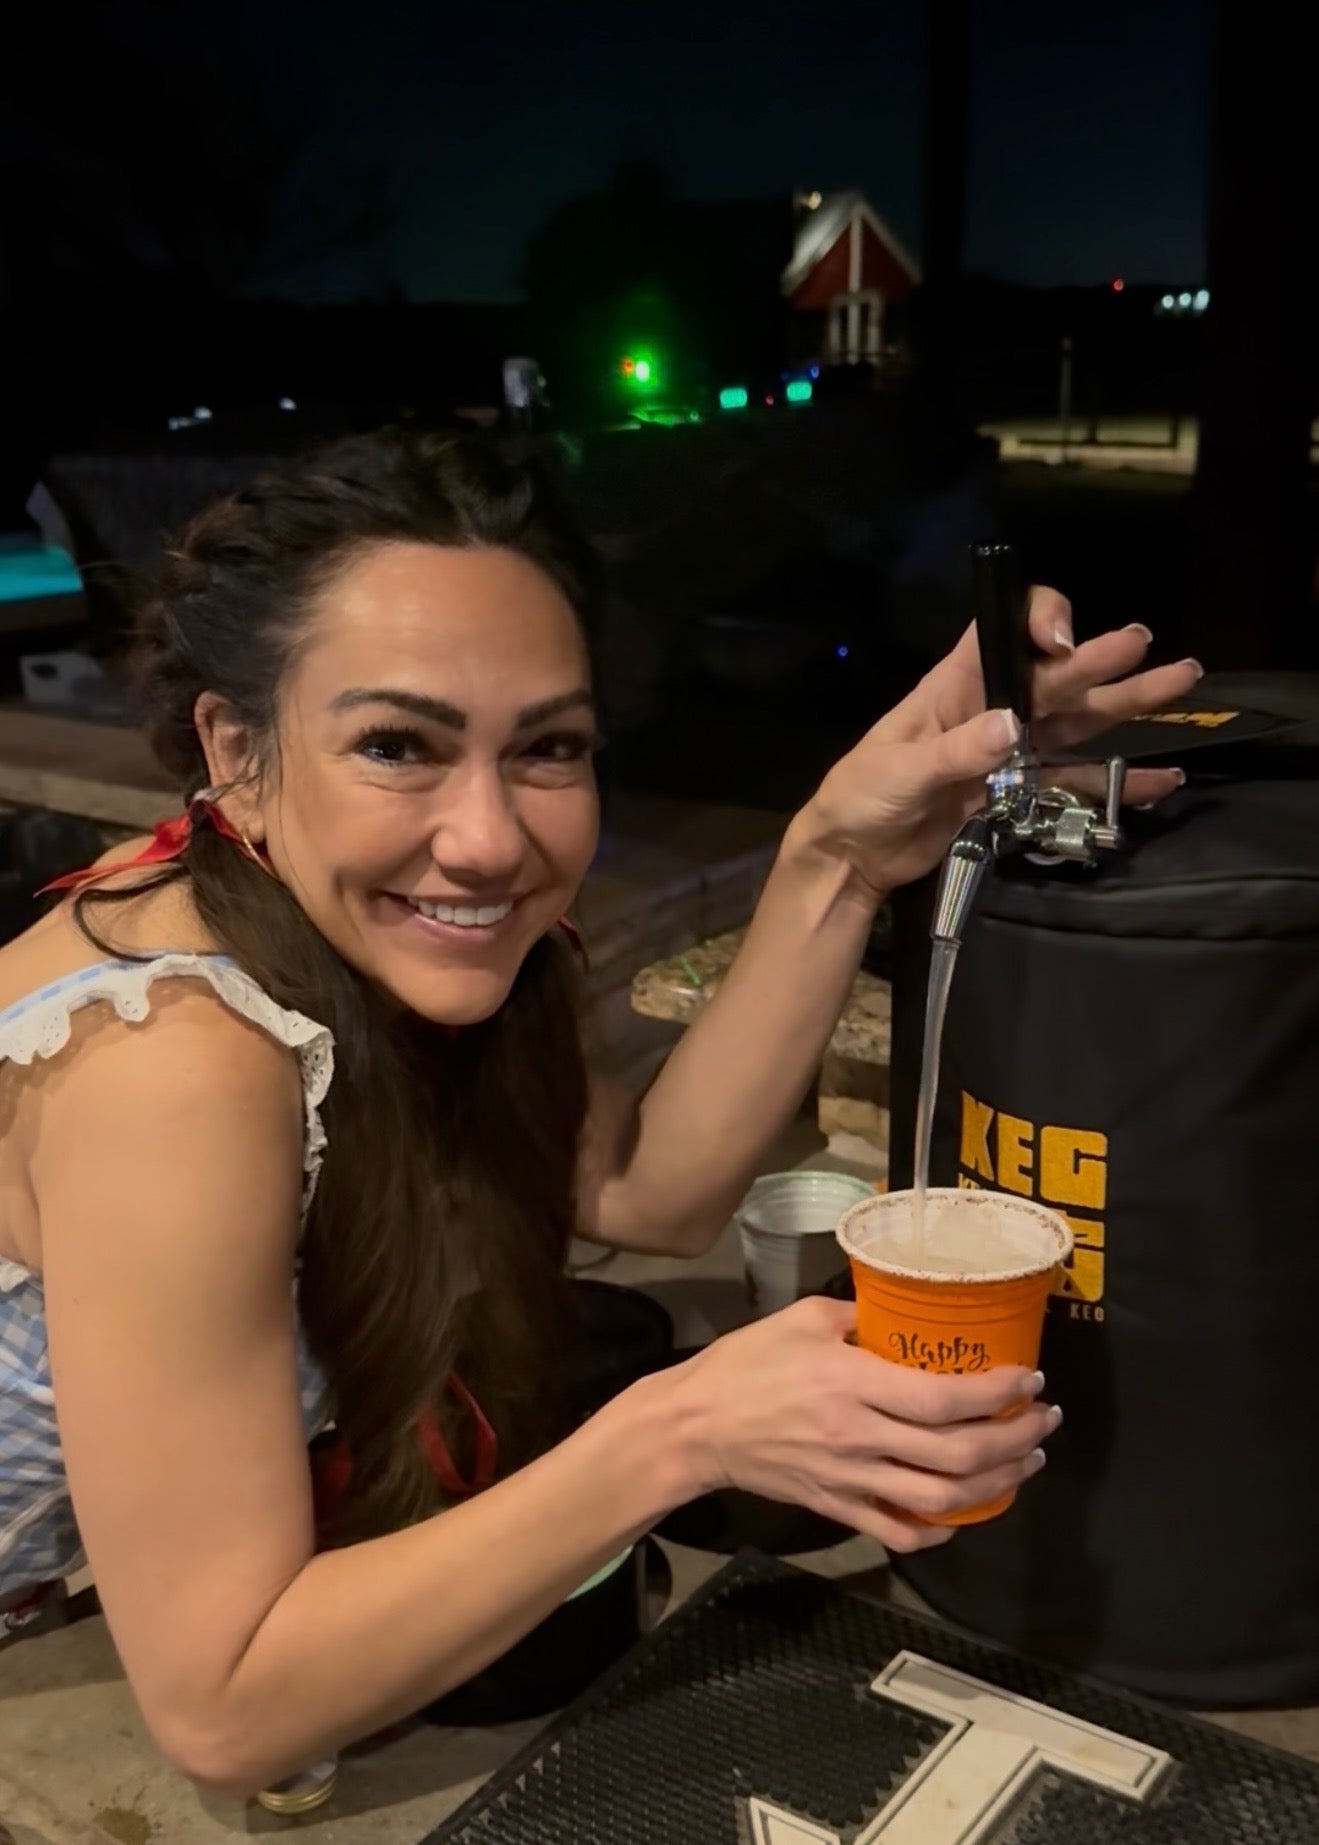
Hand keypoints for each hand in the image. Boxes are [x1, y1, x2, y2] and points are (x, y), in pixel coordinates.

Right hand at [669, 1297, 1060, 1552]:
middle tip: (1044, 1421)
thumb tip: (902, 1310)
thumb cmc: (747, 1363)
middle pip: (958, 1454)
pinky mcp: (837, 1507)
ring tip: (1026, 1462)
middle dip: (1015, 1440)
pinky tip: (965, 1512)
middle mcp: (860, 1437)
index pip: (945, 1398)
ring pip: (942, 1499)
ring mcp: (851, 1479)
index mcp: (853, 1382)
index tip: (1030, 1379)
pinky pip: (900, 1532)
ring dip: (997, 1484)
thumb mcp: (803, 1318)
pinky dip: (941, 1531)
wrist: (697, 1426)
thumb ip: (859, 1315)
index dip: (999, 1393)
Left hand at [793, 590, 1203, 899]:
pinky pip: (1072, 781)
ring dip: (1124, 706)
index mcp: (954, 687)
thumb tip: (1011, 725)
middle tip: (1154, 646)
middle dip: (1104, 661)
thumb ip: (956, 750)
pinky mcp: (1014, 793)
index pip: (1002, 631)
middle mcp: (989, 708)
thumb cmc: (860, 797)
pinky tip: (1159, 777)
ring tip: (1180, 685)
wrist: (852, 856)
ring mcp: (1006, 751)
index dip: (1038, 622)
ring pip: (1074, 722)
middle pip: (1055, 677)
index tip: (1063, 643)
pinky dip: (1115, 780)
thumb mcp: (900, 771)